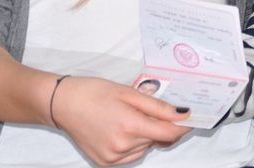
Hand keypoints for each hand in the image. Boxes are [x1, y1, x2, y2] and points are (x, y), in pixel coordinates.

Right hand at [52, 76, 191, 164]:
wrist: (62, 104)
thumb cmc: (94, 92)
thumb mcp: (128, 92)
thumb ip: (157, 106)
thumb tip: (182, 114)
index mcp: (130, 125)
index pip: (169, 133)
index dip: (183, 126)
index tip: (191, 118)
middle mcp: (122, 146)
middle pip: (156, 140)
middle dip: (158, 126)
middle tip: (144, 109)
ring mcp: (113, 157)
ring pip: (145, 149)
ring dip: (145, 136)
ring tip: (126, 118)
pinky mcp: (105, 163)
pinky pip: (131, 156)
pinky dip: (132, 145)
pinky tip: (119, 130)